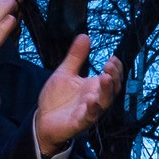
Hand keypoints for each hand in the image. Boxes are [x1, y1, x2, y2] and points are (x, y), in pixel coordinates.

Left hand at [35, 36, 123, 156]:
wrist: (42, 120)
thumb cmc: (57, 98)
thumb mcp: (65, 73)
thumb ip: (75, 57)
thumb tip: (85, 36)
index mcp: (94, 87)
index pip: (112, 77)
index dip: (116, 69)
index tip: (113, 57)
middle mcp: (95, 99)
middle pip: (112, 89)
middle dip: (114, 77)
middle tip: (110, 65)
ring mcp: (89, 111)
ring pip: (104, 103)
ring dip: (106, 91)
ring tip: (105, 78)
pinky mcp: (79, 123)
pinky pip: (88, 117)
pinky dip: (92, 110)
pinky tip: (91, 100)